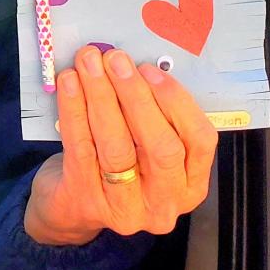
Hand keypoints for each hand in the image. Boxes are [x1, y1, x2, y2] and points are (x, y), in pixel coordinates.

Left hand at [24, 45, 218, 246]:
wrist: (70, 209)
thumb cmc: (113, 167)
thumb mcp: (144, 149)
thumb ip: (152, 117)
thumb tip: (135, 67)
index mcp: (190, 185)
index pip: (199, 140)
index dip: (176, 101)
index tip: (149, 70)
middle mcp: (165, 203)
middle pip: (160, 146)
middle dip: (136, 96)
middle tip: (116, 60)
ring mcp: (127, 208)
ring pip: (118, 147)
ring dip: (102, 97)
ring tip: (89, 64)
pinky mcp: (87, 201)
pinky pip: (81, 148)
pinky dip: (74, 110)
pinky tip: (70, 84)